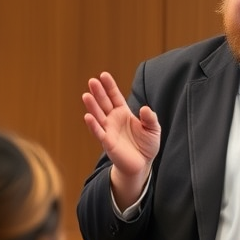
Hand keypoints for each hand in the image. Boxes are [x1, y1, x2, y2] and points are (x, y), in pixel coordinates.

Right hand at [82, 72, 160, 206]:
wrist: (142, 164)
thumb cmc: (146, 145)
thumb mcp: (153, 129)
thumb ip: (150, 118)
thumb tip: (145, 108)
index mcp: (123, 113)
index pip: (114, 96)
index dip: (109, 86)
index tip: (103, 75)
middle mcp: (113, 119)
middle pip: (104, 103)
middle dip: (98, 92)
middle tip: (92, 81)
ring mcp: (109, 130)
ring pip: (98, 115)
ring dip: (92, 106)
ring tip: (86, 95)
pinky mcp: (107, 143)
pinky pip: (99, 132)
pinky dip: (93, 125)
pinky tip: (88, 116)